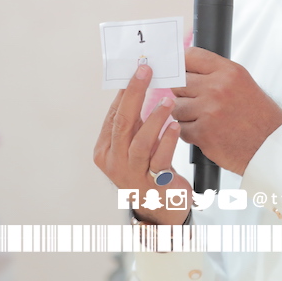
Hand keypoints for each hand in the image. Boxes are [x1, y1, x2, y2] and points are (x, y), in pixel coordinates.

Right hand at [94, 65, 191, 225]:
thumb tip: (141, 86)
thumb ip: (135, 123)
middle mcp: (114, 161)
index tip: (137, 69)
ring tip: (168, 100)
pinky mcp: (153, 184)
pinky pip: (159, 159)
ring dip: (154, 118)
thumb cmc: (148, 170)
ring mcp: (132, 174)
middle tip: (146, 72)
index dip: (125, 90)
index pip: (113, 114)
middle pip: (122, 123)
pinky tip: (176, 126)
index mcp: (105, 149)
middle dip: (134, 94)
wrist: (161, 210)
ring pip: (139, 142)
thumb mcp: (135, 145)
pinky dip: (168, 141)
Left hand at [171, 47, 281, 175]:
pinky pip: (181, 128)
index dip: (180, 65)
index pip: (190, 56)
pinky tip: (205, 132)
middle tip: (196, 101)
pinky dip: (189, 132)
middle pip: (179, 83)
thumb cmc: (258, 115)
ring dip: (185, 114)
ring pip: (176, 107)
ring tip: (202, 119)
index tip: (178, 71)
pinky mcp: (203, 133)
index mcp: (228, 72)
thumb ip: (216, 74)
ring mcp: (209, 110)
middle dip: (183, 93)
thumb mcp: (242, 83)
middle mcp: (217, 88)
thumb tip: (185, 70)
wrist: (271, 145)